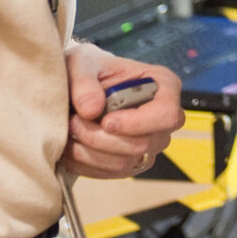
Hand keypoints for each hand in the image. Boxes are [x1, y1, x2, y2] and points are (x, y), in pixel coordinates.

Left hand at [60, 42, 184, 178]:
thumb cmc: (90, 69)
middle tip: (74, 123)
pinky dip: (86, 164)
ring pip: (124, 162)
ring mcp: (150, 144)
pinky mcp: (132, 163)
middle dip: (101, 139)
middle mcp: (164, 119)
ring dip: (89, 152)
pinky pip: (111, 173)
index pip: (167, 114)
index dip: (137, 123)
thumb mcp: (82, 64)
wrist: (81, 87)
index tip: (106, 121)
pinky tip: (71, 147)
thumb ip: (84, 81)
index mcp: (164, 85)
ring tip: (69, 132)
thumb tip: (91, 110)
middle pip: (143, 144)